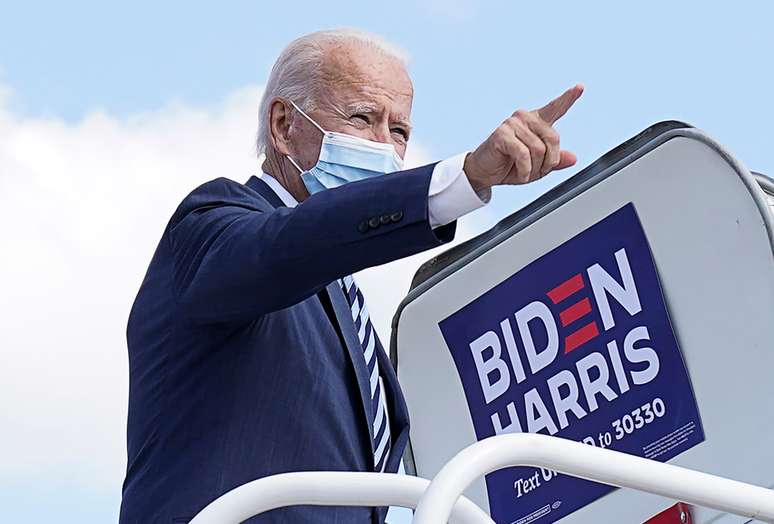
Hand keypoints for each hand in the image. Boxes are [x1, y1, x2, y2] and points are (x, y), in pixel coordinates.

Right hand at [464, 84, 583, 192]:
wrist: (484, 173)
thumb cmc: (510, 165)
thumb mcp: (538, 167)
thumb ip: (556, 160)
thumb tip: (573, 158)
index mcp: (536, 122)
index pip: (555, 108)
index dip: (568, 98)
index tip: (580, 87)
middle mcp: (525, 118)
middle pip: (553, 138)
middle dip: (548, 161)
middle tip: (536, 170)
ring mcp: (512, 123)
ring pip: (539, 149)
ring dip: (534, 168)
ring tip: (523, 171)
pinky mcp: (502, 134)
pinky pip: (524, 155)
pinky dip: (524, 170)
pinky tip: (519, 173)